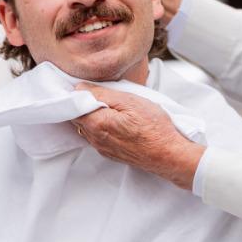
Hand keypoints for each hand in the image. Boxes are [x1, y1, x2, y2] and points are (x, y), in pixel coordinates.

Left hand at [72, 84, 204, 189]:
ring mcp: (102, 148)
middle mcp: (95, 139)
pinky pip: (96, 137)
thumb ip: (102, 94)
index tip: (84, 86)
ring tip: (109, 105)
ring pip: (87, 128)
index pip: (72, 107)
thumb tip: (80, 89)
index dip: (76, 94)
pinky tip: (114, 119)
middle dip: (82, 105)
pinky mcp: (111, 153)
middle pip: (77, 118)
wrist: (169, 155)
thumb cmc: (154, 128)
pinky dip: (99, 126)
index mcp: (97, 124)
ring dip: (91, 116)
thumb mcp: (130, 101)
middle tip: (98, 92)